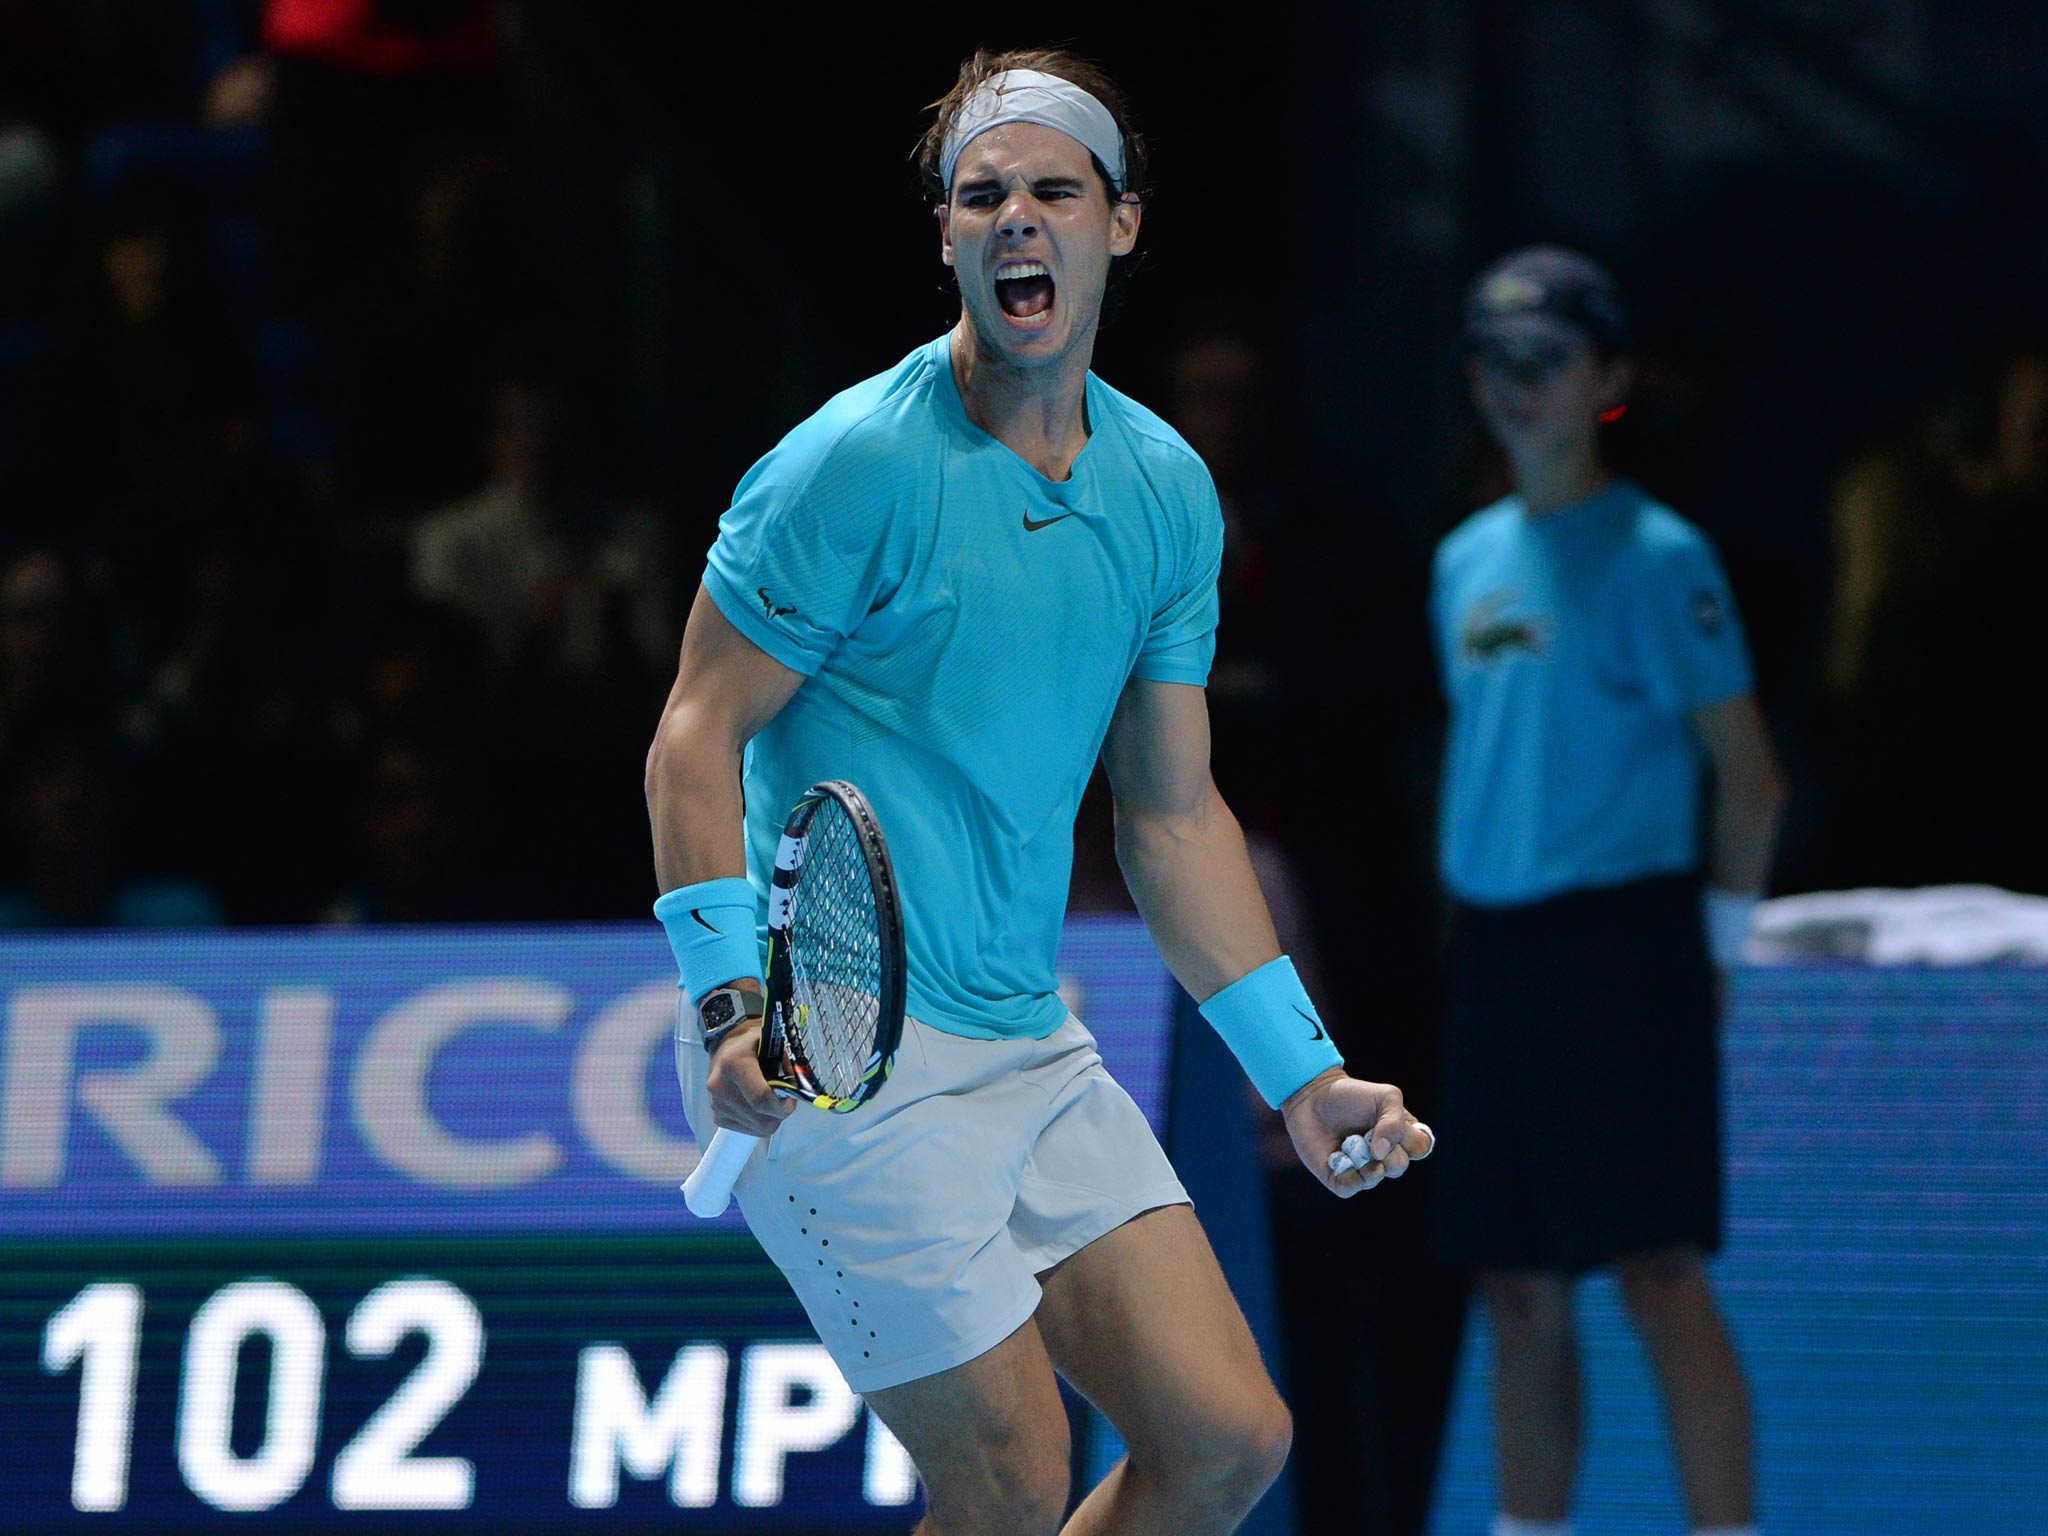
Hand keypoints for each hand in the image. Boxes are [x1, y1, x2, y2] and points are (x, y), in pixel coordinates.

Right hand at [705, 1022, 795, 1136]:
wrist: (726, 1048)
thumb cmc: (753, 1045)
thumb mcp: (774, 1042)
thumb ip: (790, 1063)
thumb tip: (802, 1089)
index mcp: (733, 1064)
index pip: (761, 1099)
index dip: (782, 1106)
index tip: (791, 1100)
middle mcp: (720, 1086)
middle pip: (762, 1119)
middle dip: (780, 1113)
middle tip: (784, 1099)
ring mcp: (717, 1104)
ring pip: (758, 1127)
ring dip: (771, 1118)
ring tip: (770, 1099)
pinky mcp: (718, 1116)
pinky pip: (749, 1130)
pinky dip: (760, 1122)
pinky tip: (759, 1106)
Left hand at [1281, 1068, 1434, 1197]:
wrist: (1312, 1097)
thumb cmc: (1351, 1095)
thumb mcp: (1384, 1096)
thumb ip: (1395, 1121)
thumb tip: (1381, 1153)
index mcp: (1401, 1137)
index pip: (1420, 1148)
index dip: (1408, 1137)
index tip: (1391, 1120)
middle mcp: (1385, 1157)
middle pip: (1398, 1167)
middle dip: (1381, 1146)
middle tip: (1365, 1130)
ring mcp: (1364, 1170)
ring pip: (1375, 1177)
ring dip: (1359, 1155)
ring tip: (1347, 1139)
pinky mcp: (1341, 1179)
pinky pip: (1351, 1186)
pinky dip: (1344, 1169)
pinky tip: (1335, 1154)